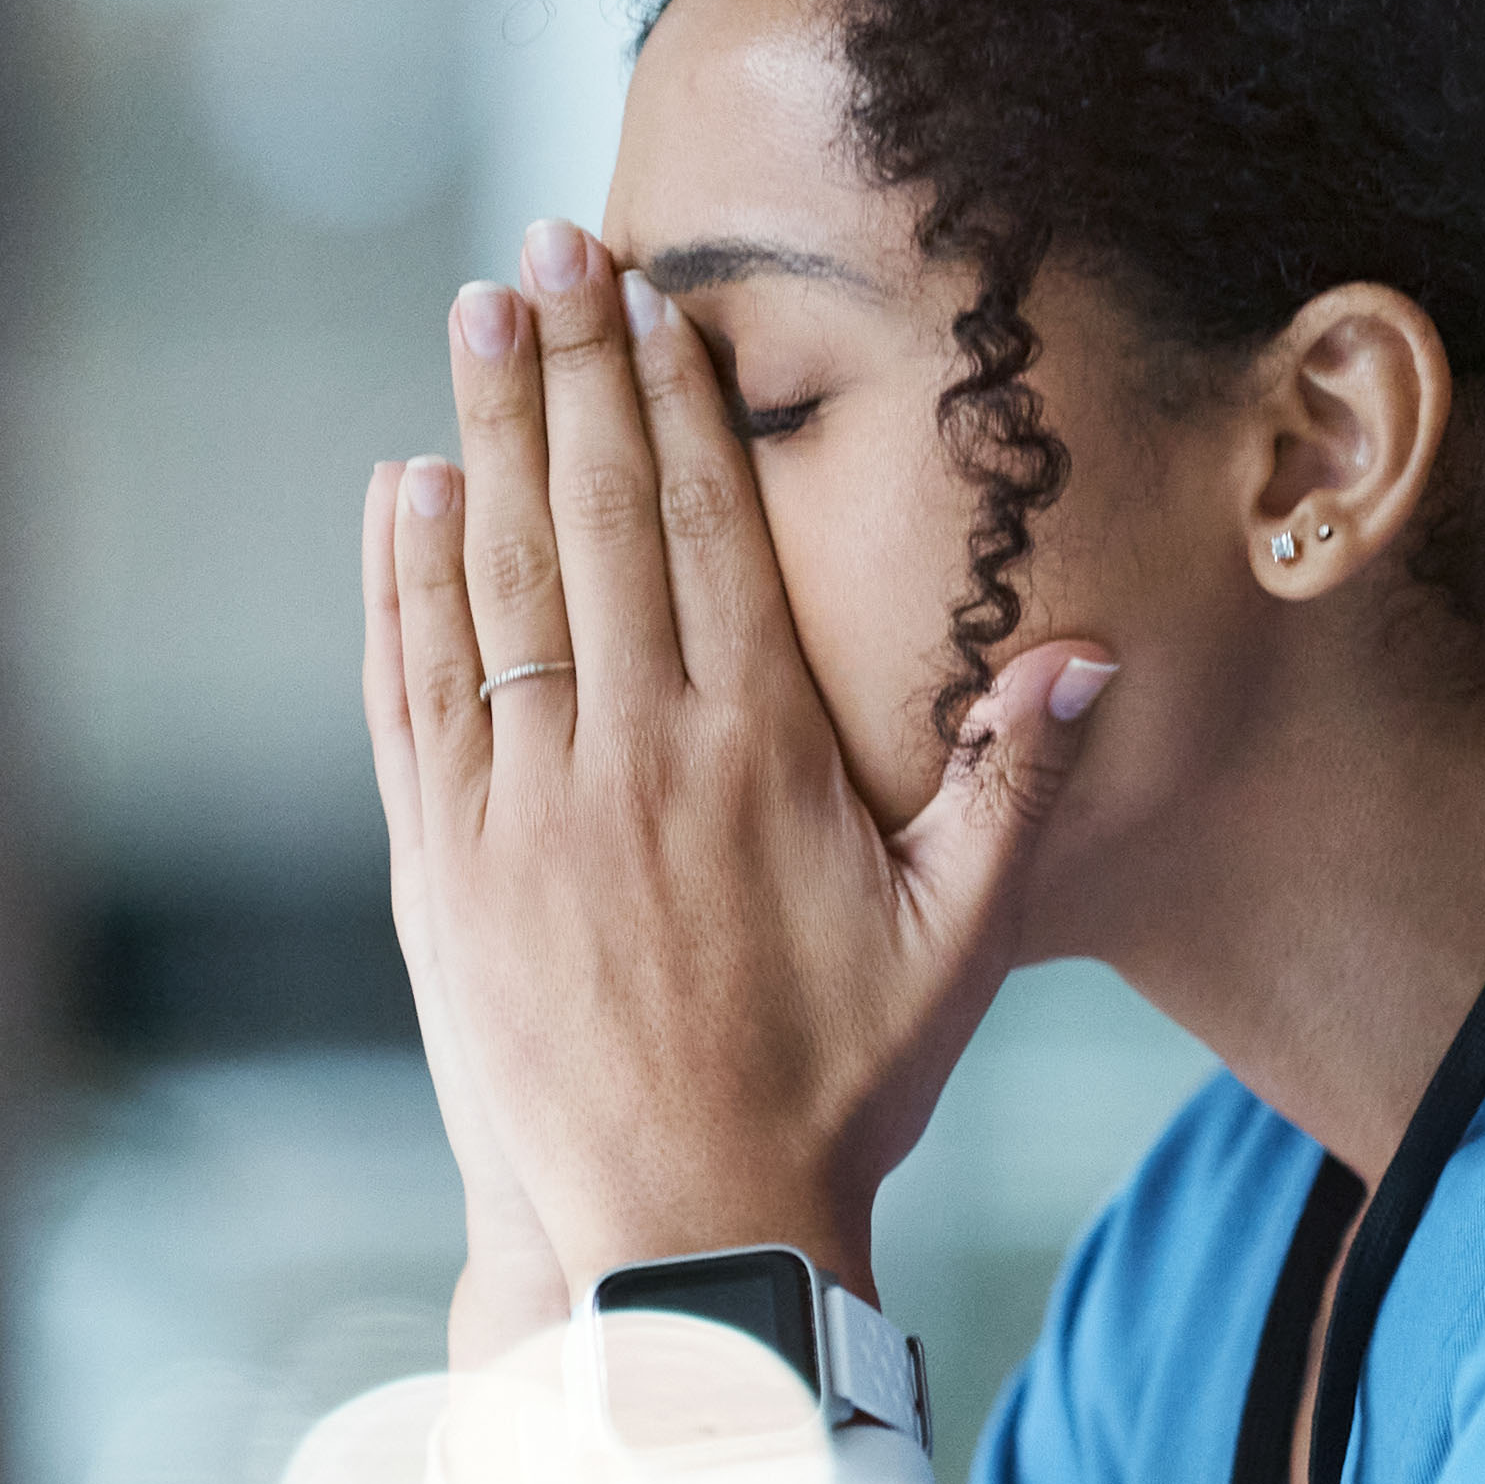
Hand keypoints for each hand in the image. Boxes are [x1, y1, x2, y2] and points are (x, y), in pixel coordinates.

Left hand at [362, 219, 1091, 1331]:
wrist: (685, 1235)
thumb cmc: (837, 1091)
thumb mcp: (955, 944)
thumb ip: (1013, 787)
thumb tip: (1082, 656)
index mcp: (758, 756)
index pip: (706, 532)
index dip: (672, 402)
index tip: (649, 298)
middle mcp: (632, 760)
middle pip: (590, 522)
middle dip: (567, 372)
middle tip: (541, 248)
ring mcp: (524, 811)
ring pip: (492, 584)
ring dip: (479, 440)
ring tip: (472, 318)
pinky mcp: (447, 870)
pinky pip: (417, 693)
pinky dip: (404, 584)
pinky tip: (401, 492)